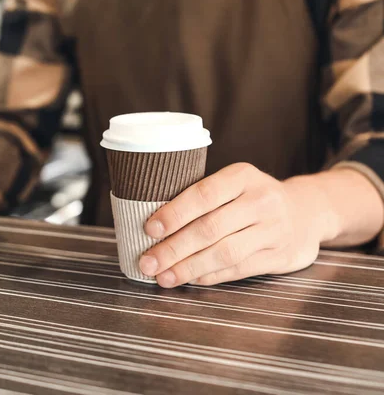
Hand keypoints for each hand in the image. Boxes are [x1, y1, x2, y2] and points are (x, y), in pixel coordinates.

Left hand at [139, 163, 337, 287]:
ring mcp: (274, 230)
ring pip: (224, 253)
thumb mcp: (234, 184)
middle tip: (147, 262)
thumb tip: (154, 226)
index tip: (149, 229)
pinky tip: (189, 279)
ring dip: (188, 268)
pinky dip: (209, 276)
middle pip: (210, 228)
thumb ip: (202, 198)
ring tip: (163, 276)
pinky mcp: (279, 256)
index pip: (203, 195)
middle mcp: (261, 201)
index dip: (174, 213)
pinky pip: (238, 269)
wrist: (307, 212)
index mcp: (243, 176)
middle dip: (173, 248)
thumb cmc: (253, 198)